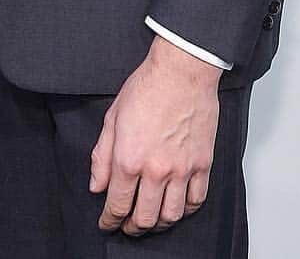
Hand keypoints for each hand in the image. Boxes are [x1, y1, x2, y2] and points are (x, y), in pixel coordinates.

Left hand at [89, 33, 221, 236]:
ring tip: (150, 222)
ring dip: (158, 225)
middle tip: (126, 227)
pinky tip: (176, 207)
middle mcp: (156, 170)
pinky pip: (196, 201)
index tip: (107, 223)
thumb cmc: (147, 87)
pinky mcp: (202, 164)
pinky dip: (184, 211)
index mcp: (129, 158)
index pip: (117, 204)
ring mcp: (182, 170)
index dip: (109, 220)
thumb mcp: (112, 118)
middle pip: (144, 218)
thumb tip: (97, 185)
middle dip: (131, 228)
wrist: (181, 71)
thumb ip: (102, 156)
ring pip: (171, 216)